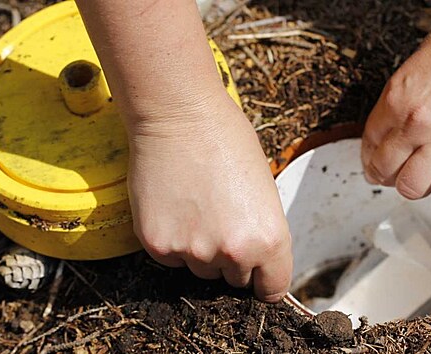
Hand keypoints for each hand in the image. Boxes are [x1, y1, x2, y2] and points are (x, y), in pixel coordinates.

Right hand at [127, 96, 291, 302]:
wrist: (179, 115)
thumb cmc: (227, 141)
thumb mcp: (264, 190)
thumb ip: (262, 232)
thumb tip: (254, 260)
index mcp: (270, 240)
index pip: (272, 289)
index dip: (264, 280)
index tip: (257, 275)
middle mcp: (233, 254)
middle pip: (234, 281)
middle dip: (231, 260)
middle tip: (221, 220)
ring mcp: (193, 252)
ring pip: (201, 271)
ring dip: (200, 251)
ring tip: (196, 207)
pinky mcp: (158, 245)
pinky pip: (171, 258)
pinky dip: (173, 240)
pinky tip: (174, 206)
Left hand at [362, 0, 430, 198]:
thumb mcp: (417, 65)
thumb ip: (405, 100)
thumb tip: (400, 128)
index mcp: (396, 97)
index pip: (369, 143)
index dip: (371, 159)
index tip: (377, 163)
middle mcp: (416, 121)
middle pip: (385, 170)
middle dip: (389, 176)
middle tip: (398, 175)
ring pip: (413, 186)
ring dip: (417, 185)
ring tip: (426, 178)